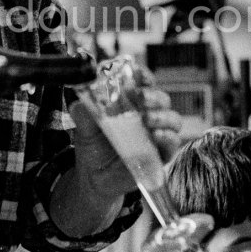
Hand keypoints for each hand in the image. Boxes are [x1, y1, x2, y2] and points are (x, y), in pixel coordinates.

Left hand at [70, 68, 181, 200]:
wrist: (94, 180)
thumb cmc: (94, 149)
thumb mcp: (84, 130)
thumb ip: (83, 116)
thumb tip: (78, 104)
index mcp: (131, 105)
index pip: (143, 84)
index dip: (143, 75)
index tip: (136, 71)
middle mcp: (147, 116)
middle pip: (160, 99)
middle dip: (153, 95)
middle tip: (140, 96)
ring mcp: (156, 135)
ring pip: (172, 119)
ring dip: (162, 115)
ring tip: (147, 119)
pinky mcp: (160, 155)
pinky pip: (172, 143)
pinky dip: (168, 137)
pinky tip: (157, 135)